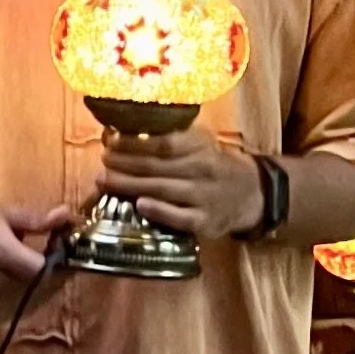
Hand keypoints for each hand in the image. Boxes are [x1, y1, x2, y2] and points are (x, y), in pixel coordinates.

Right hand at [0, 202, 69, 294]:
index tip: (69, 257)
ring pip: (26, 303)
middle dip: (53, 279)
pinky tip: (24, 288)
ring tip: (43, 276)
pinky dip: (23, 301)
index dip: (60, 266)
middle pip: (36, 289)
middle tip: (61, 266)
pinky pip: (11, 311)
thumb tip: (65, 216)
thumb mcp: (0, 215)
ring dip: (40, 291)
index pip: (40, 269)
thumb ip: (34, 219)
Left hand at [100, 126, 268, 247]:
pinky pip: (179, 217)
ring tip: (104, 181)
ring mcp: (204, 197)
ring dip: (130, 185)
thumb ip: (172, 138)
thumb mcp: (202, 143)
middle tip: (102, 161)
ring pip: (162, 189)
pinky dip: (159, 210)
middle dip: (124, 164)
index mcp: (200, 147)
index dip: (134, 143)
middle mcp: (203, 169)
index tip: (110, 141)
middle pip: (157, 165)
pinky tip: (139, 204)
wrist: (253, 193)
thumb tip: (126, 131)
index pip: (164, 142)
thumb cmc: (216, 165)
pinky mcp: (205, 222)